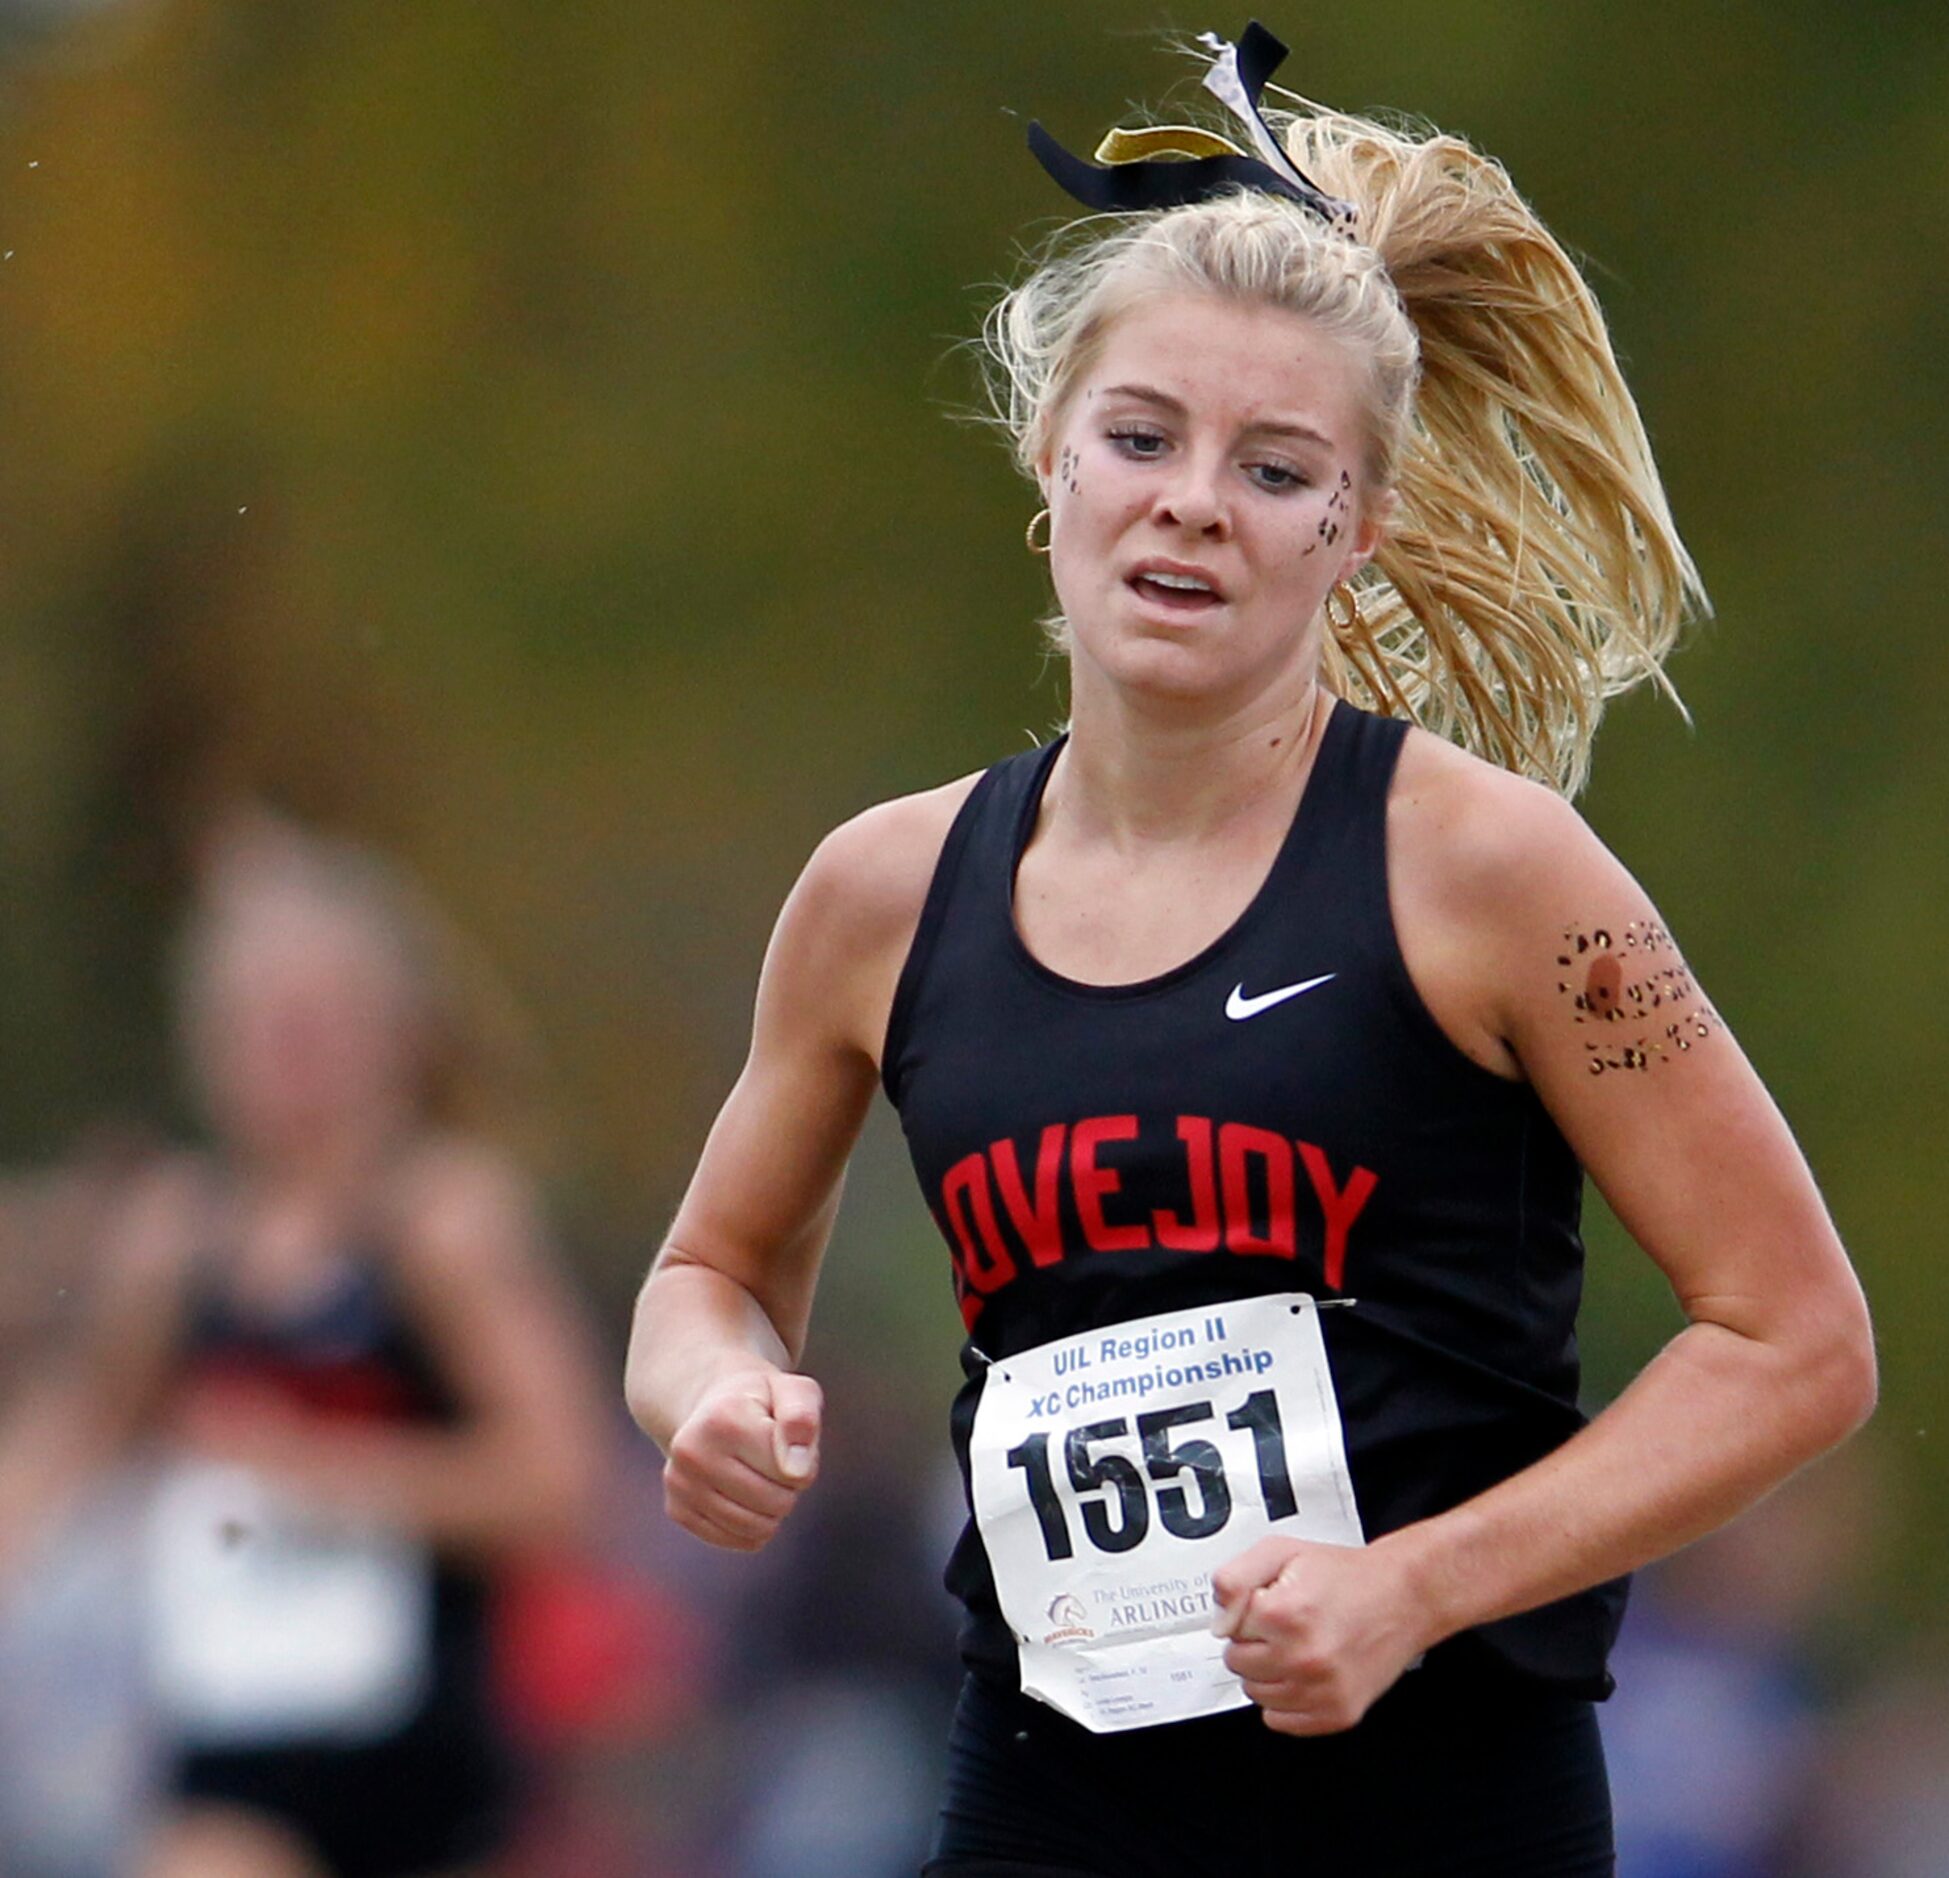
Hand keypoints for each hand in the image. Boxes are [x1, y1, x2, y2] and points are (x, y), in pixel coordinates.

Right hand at [662, 1366, 821, 1552]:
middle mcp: (691, 1452)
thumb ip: (802, 1420)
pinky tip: (744, 1495)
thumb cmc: (763, 1400)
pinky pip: (736, 1540)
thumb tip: (796, 1472)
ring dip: (772, 1509)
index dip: (805, 1459)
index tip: (787, 1437)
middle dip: (788, 1486)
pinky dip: (752, 1526)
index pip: (792, 1472)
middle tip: (774, 1457)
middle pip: (775, 1504)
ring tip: (759, 1474)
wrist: (712, 1404)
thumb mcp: (794, 1391)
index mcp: (723, 1418)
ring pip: (756, 1529)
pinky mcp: (677, 1510)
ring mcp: (679, 1484)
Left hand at [1212, 1535, 1428, 1734]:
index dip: (1247, 1611)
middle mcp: (1303, 1657)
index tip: (1269, 1603)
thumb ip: (1235, 1579)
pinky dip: (1285, 1700)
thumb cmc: (1346, 1576)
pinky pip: (1280, 1721)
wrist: (1403, 1597)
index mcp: (1284, 1615)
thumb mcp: (1281, 1552)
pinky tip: (1304, 1672)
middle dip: (1254, 1641)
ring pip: (1255, 1693)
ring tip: (1297, 1645)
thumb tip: (1217, 1621)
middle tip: (1284, 1624)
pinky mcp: (1337, 1714)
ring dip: (1267, 1671)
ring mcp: (1321, 1691)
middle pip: (1238, 1662)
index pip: (1227, 1628)